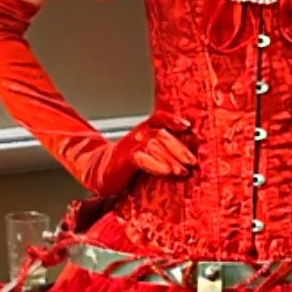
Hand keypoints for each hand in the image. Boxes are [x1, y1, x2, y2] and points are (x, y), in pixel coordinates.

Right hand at [76, 116, 195, 194]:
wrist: (99, 172)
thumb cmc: (127, 166)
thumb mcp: (147, 155)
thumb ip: (163, 153)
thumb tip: (189, 160)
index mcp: (144, 130)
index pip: (159, 118)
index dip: (173, 120)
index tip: (188, 127)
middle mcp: (138, 134)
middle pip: (162, 135)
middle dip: (180, 149)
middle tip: (193, 162)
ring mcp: (130, 145)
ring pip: (154, 146)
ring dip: (171, 159)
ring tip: (183, 172)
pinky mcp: (124, 158)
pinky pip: (142, 158)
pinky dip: (156, 165)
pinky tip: (167, 172)